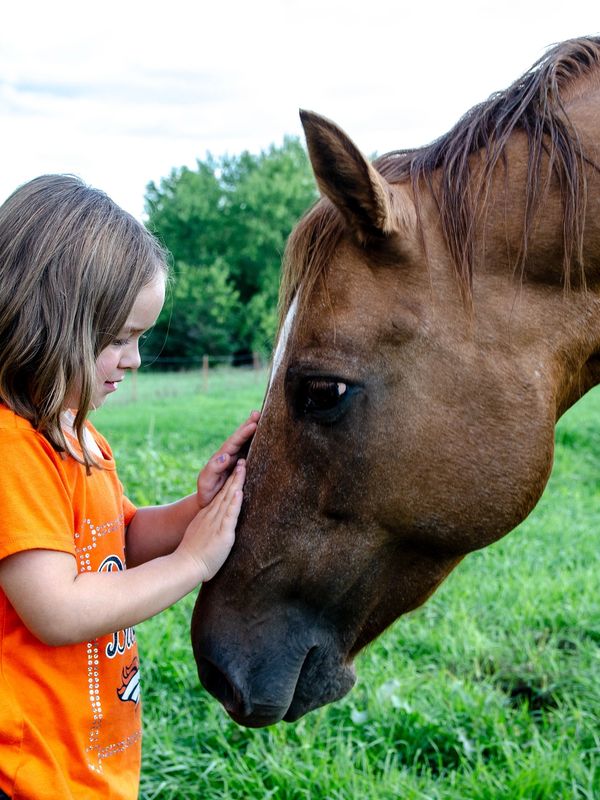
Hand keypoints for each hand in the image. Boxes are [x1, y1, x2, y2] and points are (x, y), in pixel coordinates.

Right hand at [178, 460, 245, 582]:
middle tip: (242, 460)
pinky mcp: (222, 532)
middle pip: (225, 492)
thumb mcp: (198, 537)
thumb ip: (206, 531)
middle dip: (234, 476)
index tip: (235, 470)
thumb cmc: (191, 558)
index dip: (228, 482)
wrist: (183, 566)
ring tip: (243, 467)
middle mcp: (211, 516)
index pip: (220, 496)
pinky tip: (239, 491)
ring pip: (228, 498)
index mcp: (206, 517)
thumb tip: (212, 530)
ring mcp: (216, 523)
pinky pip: (229, 514)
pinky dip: (235, 502)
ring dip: (236, 482)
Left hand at [196, 411, 259, 508]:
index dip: (243, 432)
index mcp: (222, 456)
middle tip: (258, 412)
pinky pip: (251, 452)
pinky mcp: (243, 467)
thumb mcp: (206, 480)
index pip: (233, 441)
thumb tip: (225, 456)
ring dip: (254, 431)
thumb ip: (213, 468)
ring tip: (263, 419)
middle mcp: (230, 454)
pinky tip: (266, 437)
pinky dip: (258, 443)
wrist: (208, 502)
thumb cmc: (206, 492)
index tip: (253, 424)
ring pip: (247, 442)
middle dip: (249, 424)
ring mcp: (237, 459)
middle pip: (240, 437)